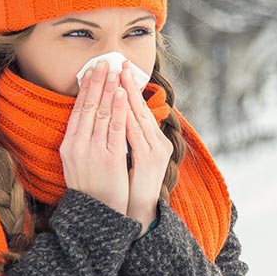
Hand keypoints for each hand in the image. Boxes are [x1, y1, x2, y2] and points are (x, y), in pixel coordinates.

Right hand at [60, 60, 129, 214]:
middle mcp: (78, 145)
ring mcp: (94, 151)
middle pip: (88, 107)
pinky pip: (116, 128)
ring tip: (115, 71)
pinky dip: (119, 109)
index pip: (77, 110)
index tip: (91, 71)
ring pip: (102, 113)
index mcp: (68, 145)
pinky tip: (122, 94)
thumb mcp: (75, 164)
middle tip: (104, 62)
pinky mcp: (110, 158)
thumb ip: (79, 142)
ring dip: (109, 89)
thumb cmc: (89, 189)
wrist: (95, 215)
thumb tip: (84, 120)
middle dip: (97, 82)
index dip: (85, 89)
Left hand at [120, 61, 173, 231]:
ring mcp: (156, 150)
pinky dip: (128, 118)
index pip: (139, 108)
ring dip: (128, 96)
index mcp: (154, 140)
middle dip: (128, 84)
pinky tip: (121, 104)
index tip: (119, 68)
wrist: (136, 212)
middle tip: (119, 63)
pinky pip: (136, 134)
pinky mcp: (150, 159)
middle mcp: (158, 142)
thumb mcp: (131, 157)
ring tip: (119, 77)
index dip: (128, 87)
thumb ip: (128, 137)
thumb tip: (118, 115)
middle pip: (140, 108)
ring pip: (140, 117)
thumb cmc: (130, 184)